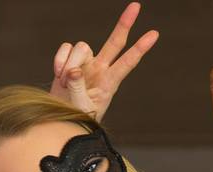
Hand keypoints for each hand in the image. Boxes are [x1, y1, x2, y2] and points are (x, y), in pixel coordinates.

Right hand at [48, 2, 158, 120]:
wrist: (62, 119)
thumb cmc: (78, 117)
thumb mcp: (81, 108)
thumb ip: (77, 88)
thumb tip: (73, 69)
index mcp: (109, 82)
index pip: (128, 62)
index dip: (140, 48)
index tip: (154, 34)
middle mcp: (100, 69)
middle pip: (115, 42)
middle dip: (124, 24)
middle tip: (135, 6)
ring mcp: (85, 64)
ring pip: (82, 47)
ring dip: (69, 62)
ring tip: (64, 82)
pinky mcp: (70, 61)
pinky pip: (66, 48)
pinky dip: (60, 59)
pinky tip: (58, 74)